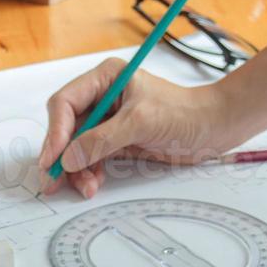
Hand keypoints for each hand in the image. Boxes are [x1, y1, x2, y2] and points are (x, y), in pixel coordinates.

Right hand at [38, 59, 241, 197]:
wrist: (213, 129)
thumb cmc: (184, 113)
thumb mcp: (140, 122)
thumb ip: (101, 140)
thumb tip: (69, 157)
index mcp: (104, 79)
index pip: (65, 103)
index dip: (56, 132)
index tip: (54, 159)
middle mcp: (101, 98)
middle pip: (66, 129)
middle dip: (61, 156)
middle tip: (53, 182)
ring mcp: (108, 122)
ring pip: (76, 148)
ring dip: (76, 170)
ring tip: (86, 187)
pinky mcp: (116, 142)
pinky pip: (91, 159)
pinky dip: (89, 173)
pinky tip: (94, 183)